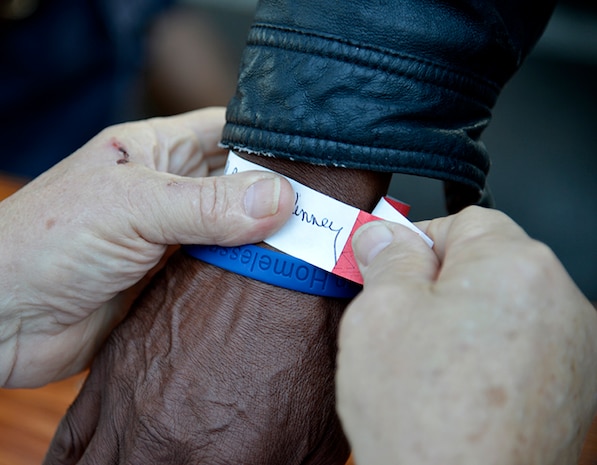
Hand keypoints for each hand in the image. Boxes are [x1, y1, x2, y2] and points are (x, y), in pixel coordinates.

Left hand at [42, 157, 389, 464]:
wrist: (1, 322)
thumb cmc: (43, 243)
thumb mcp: (129, 207)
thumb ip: (204, 205)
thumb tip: (280, 198)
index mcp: (158, 152)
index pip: (230, 131)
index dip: (274, 140)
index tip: (322, 159)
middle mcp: (172, 193)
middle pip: (244, 186)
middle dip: (284, 198)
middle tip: (331, 215)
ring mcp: (176, 240)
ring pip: (241, 234)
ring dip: (270, 244)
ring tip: (316, 252)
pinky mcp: (176, 284)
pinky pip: (226, 276)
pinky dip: (252, 281)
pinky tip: (281, 287)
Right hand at [336, 206, 596, 464]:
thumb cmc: (424, 421)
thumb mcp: (380, 313)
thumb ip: (387, 259)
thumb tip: (384, 236)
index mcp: (517, 266)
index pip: (465, 220)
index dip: (420, 242)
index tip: (392, 266)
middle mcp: (562, 301)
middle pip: (490, 262)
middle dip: (442, 282)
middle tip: (403, 317)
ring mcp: (575, 348)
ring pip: (506, 304)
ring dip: (467, 318)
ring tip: (430, 361)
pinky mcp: (573, 387)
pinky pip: (523, 343)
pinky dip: (490, 352)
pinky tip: (458, 385)